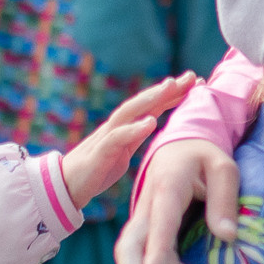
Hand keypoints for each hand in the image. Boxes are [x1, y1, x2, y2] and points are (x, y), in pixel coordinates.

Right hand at [57, 75, 195, 215]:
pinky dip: (133, 129)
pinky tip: (150, 123)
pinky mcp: (99, 153)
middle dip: (168, 88)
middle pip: (144, 101)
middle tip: (192, 76)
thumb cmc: (96, 169)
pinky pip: (117, 138)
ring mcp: (106, 137)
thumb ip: (136, 137)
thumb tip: (155, 127)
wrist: (66, 186)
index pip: (153, 105)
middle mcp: (117, 126)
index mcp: (126, 127)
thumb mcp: (123, 152)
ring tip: (170, 87)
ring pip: (129, 112)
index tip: (198, 83)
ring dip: (150, 99)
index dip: (174, 94)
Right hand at [115, 135, 240, 263]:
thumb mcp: (223, 165)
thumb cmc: (204, 156)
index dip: (153, 258)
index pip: (158, 228)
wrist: (179, 146)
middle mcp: (147, 211)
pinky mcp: (148, 238)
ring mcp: (144, 226)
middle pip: (129, 250)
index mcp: (165, 190)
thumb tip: (227, 238)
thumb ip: (224, 198)